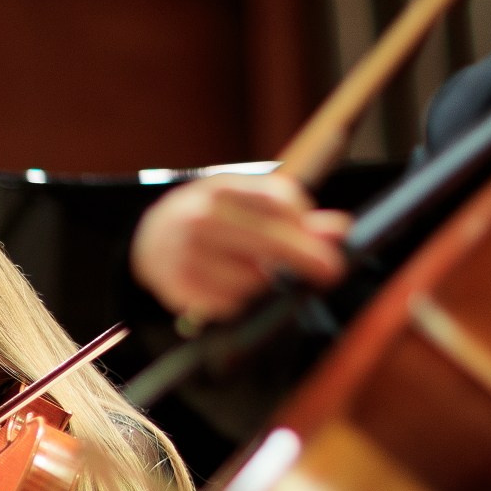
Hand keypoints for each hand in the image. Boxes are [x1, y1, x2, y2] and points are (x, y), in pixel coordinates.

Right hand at [131, 173, 351, 322]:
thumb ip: (294, 216)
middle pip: (269, 241)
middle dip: (305, 257)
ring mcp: (186, 253)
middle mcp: (200, 217)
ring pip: (252, 278)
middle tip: (331, 271)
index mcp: (221, 187)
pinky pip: (229, 303)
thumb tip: (340, 230)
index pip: (278, 200)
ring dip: (263, 281)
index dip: (303, 221)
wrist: (150, 238)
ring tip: (248, 270)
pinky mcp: (178, 285)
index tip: (318, 237)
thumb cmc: (212, 219)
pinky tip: (228, 285)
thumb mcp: (247, 204)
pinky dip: (238, 300)